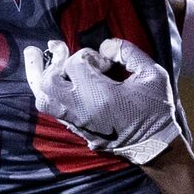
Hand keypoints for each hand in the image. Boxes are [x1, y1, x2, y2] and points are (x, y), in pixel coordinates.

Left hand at [23, 36, 185, 165]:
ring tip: (36, 60)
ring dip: (39, 78)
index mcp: (100, 95)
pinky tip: (49, 82)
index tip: (106, 62)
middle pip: (47, 81)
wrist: (155, 147)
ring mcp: (76, 122)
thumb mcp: (152, 74)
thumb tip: (105, 46)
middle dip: (52, 62)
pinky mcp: (77, 130)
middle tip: (58, 49)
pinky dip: (48, 94)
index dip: (89, 55)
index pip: (76, 64)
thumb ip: (128, 52)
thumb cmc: (156, 110)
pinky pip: (52, 111)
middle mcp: (81, 110)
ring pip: (42, 100)